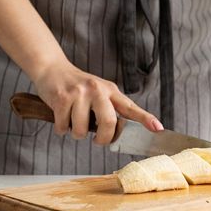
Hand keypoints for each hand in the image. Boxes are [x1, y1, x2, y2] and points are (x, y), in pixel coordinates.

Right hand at [32, 59, 162, 144]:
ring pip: (82, 130)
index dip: (145, 119)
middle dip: (103, 139)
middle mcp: (98, 90)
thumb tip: (119, 134)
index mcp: (111, 91)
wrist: (52, 69)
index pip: (131, 107)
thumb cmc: (78, 87)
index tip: (158, 129)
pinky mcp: (62, 98)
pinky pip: (64, 127)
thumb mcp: (99, 92)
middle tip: (97, 141)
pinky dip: (61, 128)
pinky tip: (62, 117)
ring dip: (76, 134)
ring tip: (74, 122)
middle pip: (108, 123)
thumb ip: (110, 109)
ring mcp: (80, 93)